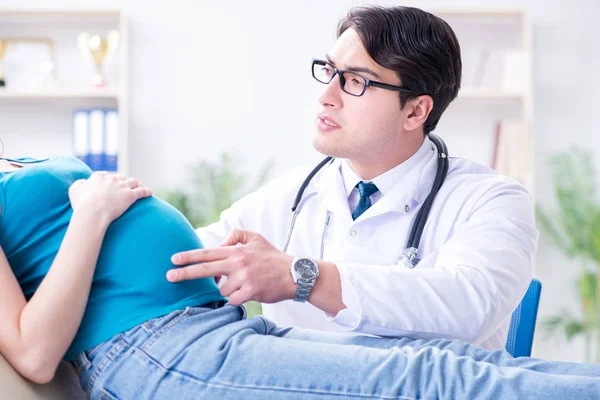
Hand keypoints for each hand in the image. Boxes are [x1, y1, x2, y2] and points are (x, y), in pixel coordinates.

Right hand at [69, 172, 152, 222]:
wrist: (93, 210)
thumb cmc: (82, 202)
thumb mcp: (74, 190)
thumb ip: (79, 184)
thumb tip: (84, 182)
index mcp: (99, 176)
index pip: (105, 175)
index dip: (107, 180)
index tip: (109, 184)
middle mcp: (112, 179)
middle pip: (120, 177)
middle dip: (122, 181)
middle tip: (124, 185)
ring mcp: (122, 186)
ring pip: (132, 182)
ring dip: (136, 183)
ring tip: (139, 186)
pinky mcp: (130, 195)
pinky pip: (141, 192)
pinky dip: (146, 191)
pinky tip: (150, 192)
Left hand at [168, 229, 295, 304]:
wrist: (295, 274)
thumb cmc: (273, 257)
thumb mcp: (256, 238)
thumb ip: (235, 236)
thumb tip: (220, 244)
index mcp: (237, 250)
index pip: (208, 252)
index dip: (189, 256)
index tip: (173, 259)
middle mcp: (238, 263)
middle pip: (205, 269)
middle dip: (185, 273)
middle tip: (169, 276)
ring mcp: (244, 278)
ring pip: (222, 289)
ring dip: (228, 289)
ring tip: (244, 283)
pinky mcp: (251, 292)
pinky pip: (233, 299)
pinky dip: (236, 298)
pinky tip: (248, 292)